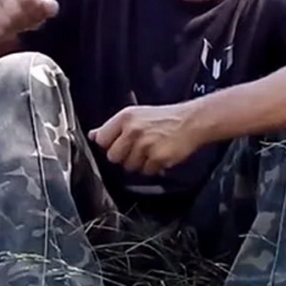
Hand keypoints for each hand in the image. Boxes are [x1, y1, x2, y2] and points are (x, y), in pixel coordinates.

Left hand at [88, 104, 202, 175]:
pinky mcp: (157, 157)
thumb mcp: (136, 115)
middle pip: (113, 157)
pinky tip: (159, 155)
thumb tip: (93, 135)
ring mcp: (145, 144)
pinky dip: (152, 167)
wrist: (191, 121)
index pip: (101, 139)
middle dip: (123, 157)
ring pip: (128, 167)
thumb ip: (113, 126)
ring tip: (150, 151)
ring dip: (138, 163)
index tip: (117, 145)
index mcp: (125, 117)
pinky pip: (146, 171)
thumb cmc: (164, 118)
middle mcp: (133, 130)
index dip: (109, 145)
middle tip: (137, 149)